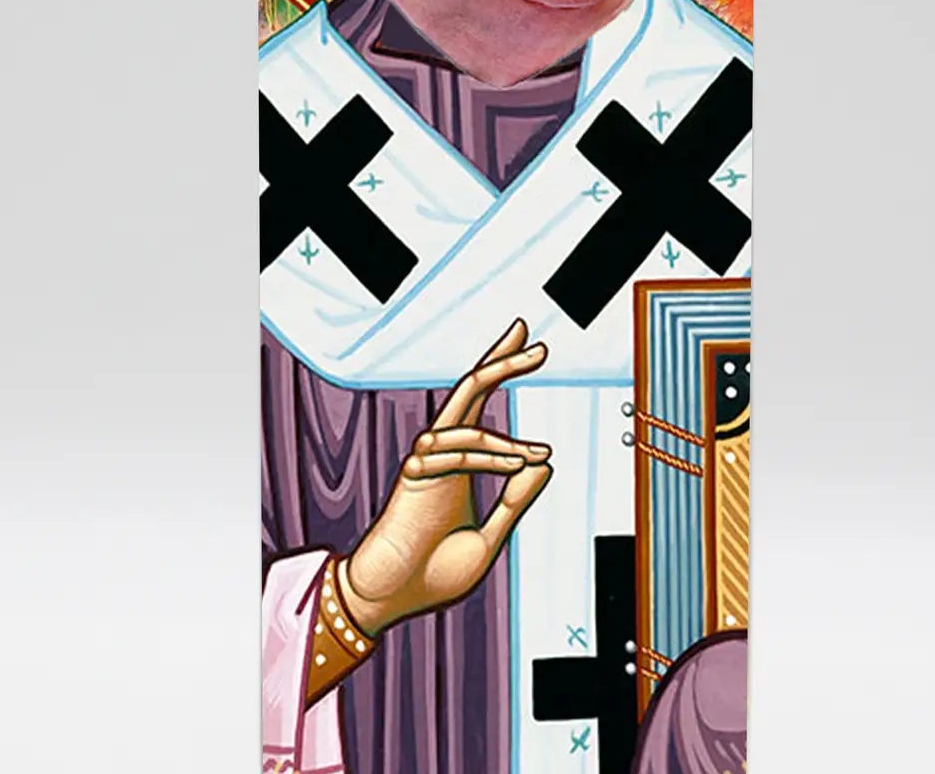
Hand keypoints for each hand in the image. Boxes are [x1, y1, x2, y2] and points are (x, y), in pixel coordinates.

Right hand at [339, 318, 552, 635]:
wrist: (389, 601)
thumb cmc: (432, 575)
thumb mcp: (488, 538)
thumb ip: (515, 502)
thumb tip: (545, 465)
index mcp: (461, 463)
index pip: (480, 403)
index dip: (502, 371)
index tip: (534, 351)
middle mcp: (443, 454)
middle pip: (469, 390)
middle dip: (499, 361)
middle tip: (527, 333)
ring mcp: (427, 463)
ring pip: (467, 423)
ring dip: (507, 439)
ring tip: (539, 453)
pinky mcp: (414, 478)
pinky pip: (456, 455)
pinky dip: (489, 459)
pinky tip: (517, 467)